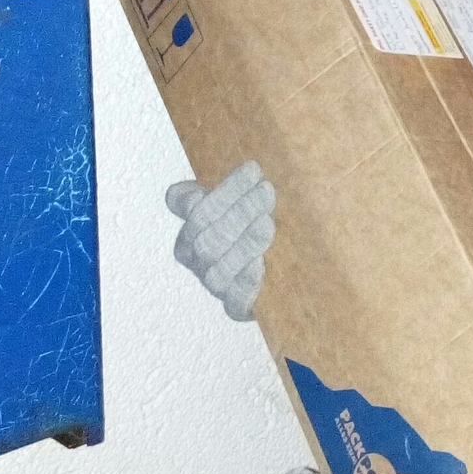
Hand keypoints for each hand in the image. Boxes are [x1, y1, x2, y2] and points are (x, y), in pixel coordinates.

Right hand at [166, 159, 275, 319]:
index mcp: (191, 221)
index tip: (253, 170)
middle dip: (238, 211)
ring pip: (216, 266)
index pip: (187, 202)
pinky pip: (233, 300)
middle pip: (205, 233)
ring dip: (242, 244)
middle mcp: (193, 252)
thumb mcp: (248, 198)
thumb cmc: (260, 222)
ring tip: (267, 225)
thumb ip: (239, 182)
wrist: (285, 269)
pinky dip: (244, 283)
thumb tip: (251, 166)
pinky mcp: (235, 307)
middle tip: (267, 192)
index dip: (218, 189)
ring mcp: (212, 281)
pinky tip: (260, 265)